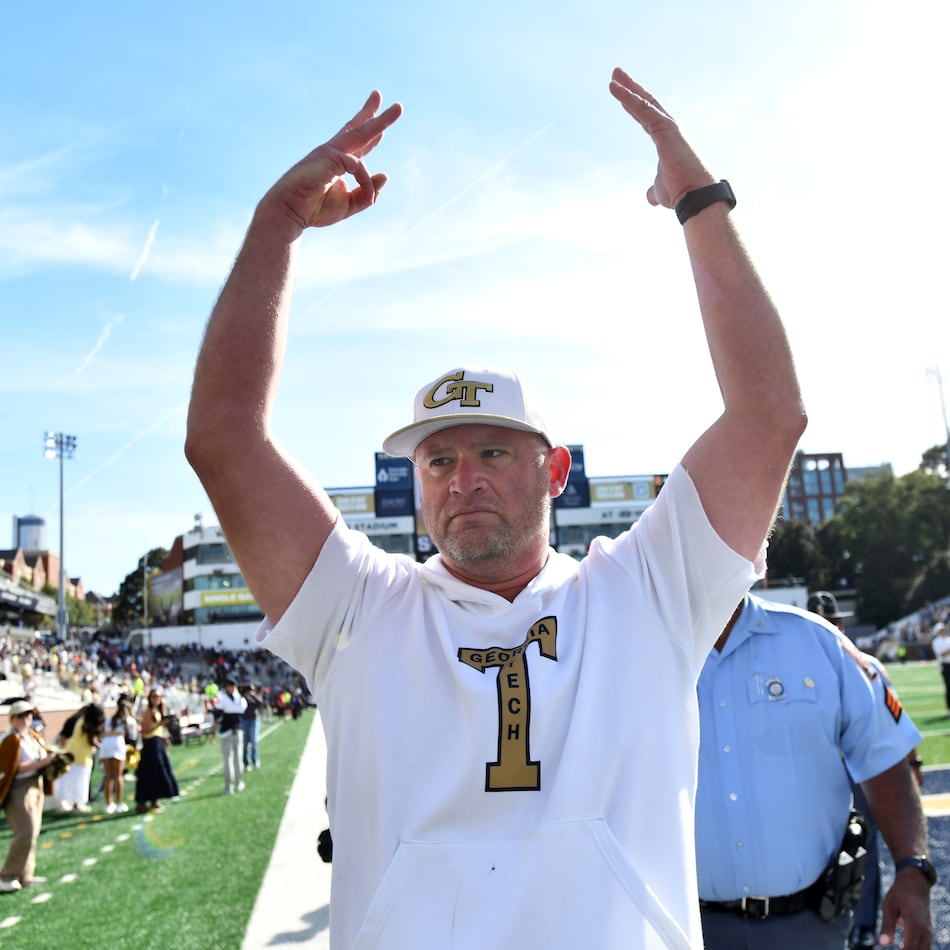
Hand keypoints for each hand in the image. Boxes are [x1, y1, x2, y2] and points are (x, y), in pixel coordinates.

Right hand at [262, 91, 402, 232]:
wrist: (289, 211)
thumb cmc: (314, 209)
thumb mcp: (348, 204)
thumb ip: (367, 192)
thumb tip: (385, 175)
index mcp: (338, 163)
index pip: (357, 143)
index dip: (372, 132)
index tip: (382, 122)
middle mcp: (334, 152)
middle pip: (359, 128)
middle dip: (376, 114)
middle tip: (393, 102)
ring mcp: (330, 152)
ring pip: (361, 133)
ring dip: (381, 122)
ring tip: (398, 108)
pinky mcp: (329, 156)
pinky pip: (359, 167)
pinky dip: (366, 183)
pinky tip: (368, 198)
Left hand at [608, 67, 715, 209]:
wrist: (694, 196)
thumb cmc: (681, 192)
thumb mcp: (660, 189)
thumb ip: (653, 189)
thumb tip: (649, 197)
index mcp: (665, 138)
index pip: (645, 116)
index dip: (632, 104)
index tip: (619, 92)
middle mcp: (668, 128)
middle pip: (645, 102)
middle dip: (630, 88)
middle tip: (615, 74)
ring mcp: (668, 126)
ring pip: (644, 102)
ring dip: (628, 88)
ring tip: (613, 75)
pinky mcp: (665, 128)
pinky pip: (642, 109)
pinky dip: (628, 97)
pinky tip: (615, 88)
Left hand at [878, 876, 932, 948]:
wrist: (915, 885)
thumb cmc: (899, 894)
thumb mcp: (889, 906)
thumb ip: (887, 925)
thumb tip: (883, 943)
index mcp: (914, 925)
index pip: (910, 949)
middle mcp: (925, 932)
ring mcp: (928, 933)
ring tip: (899, 948)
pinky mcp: (928, 933)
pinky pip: (925, 947)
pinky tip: (904, 948)